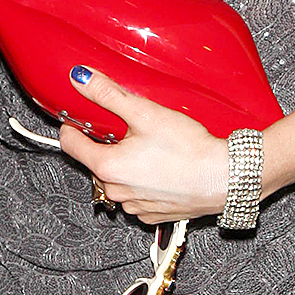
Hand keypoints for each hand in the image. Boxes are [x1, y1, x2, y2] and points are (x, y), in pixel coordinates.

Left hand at [58, 67, 233, 225]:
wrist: (225, 178)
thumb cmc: (188, 149)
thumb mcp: (144, 112)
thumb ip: (108, 94)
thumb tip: (81, 79)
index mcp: (107, 167)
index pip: (70, 144)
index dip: (73, 126)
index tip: (80, 117)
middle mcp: (116, 192)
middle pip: (94, 162)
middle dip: (105, 144)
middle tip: (128, 128)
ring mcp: (134, 206)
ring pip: (116, 180)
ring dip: (125, 164)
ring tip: (149, 147)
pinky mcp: (153, 214)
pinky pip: (136, 195)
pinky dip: (142, 181)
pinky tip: (161, 166)